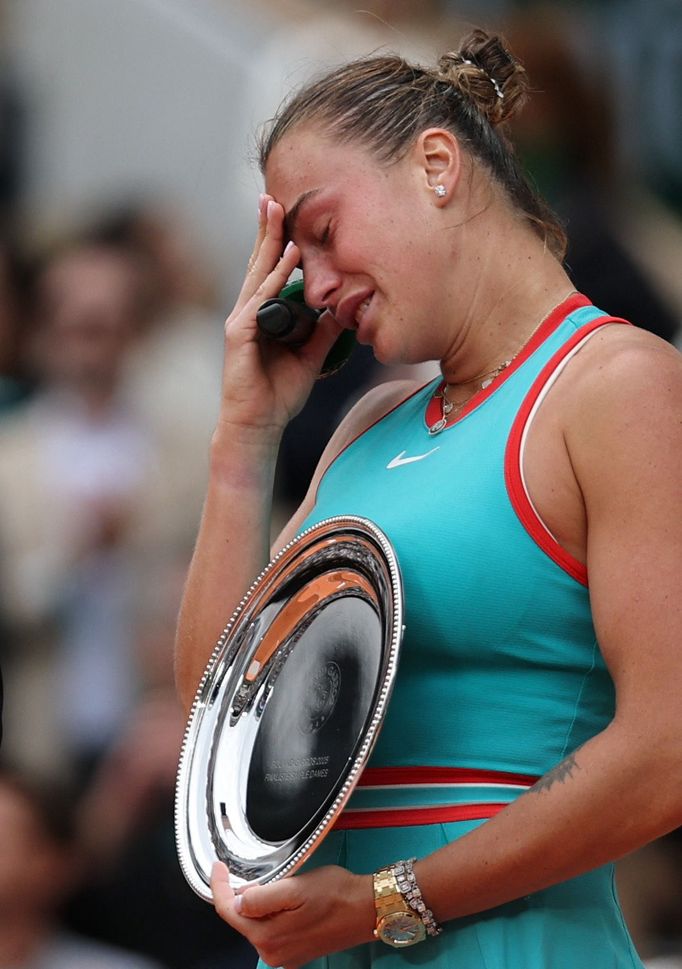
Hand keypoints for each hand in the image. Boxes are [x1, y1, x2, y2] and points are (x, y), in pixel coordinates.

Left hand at [211, 861, 374, 968]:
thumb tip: (238, 901)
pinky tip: (286, 898)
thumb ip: (262, 898)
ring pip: (257, 923)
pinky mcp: (297, 949)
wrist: (367, 909)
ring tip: (276, 882)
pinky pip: (273, 928)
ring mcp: (286, 954)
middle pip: (242, 920)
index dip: (220, 887)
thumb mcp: (296, 888)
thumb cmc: (337, 895)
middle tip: (250, 871)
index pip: (229, 912)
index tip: (218, 868)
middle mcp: (274, 953)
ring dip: (259, 902)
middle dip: (241, 894)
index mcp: (269, 938)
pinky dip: (272, 911)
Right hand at [220, 195, 342, 436]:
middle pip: (258, 262)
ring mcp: (240, 321)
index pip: (269, 272)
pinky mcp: (238, 335)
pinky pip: (260, 299)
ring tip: (276, 212)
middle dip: (266, 229)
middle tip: (271, 197)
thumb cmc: (279, 394)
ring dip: (267, 242)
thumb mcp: (311, 356)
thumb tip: (340, 309)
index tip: (284, 214)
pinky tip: (287, 259)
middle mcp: (248, 312)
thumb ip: (322, 331)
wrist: (258, 424)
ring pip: (257, 273)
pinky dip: (274, 278)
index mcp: (263, 316)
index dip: (276, 243)